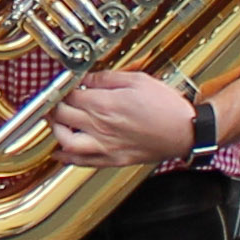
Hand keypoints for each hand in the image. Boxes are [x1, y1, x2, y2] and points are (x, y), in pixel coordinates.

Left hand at [46, 67, 199, 169]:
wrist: (185, 131)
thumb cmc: (166, 107)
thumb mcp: (137, 80)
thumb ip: (108, 78)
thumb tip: (88, 77)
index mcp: (105, 104)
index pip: (69, 96)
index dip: (63, 89)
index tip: (64, 86)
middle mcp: (101, 126)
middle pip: (62, 116)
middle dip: (54, 107)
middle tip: (55, 102)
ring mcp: (105, 145)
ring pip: (66, 141)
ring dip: (56, 131)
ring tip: (56, 123)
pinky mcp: (113, 159)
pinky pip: (83, 162)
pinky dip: (67, 158)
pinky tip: (61, 152)